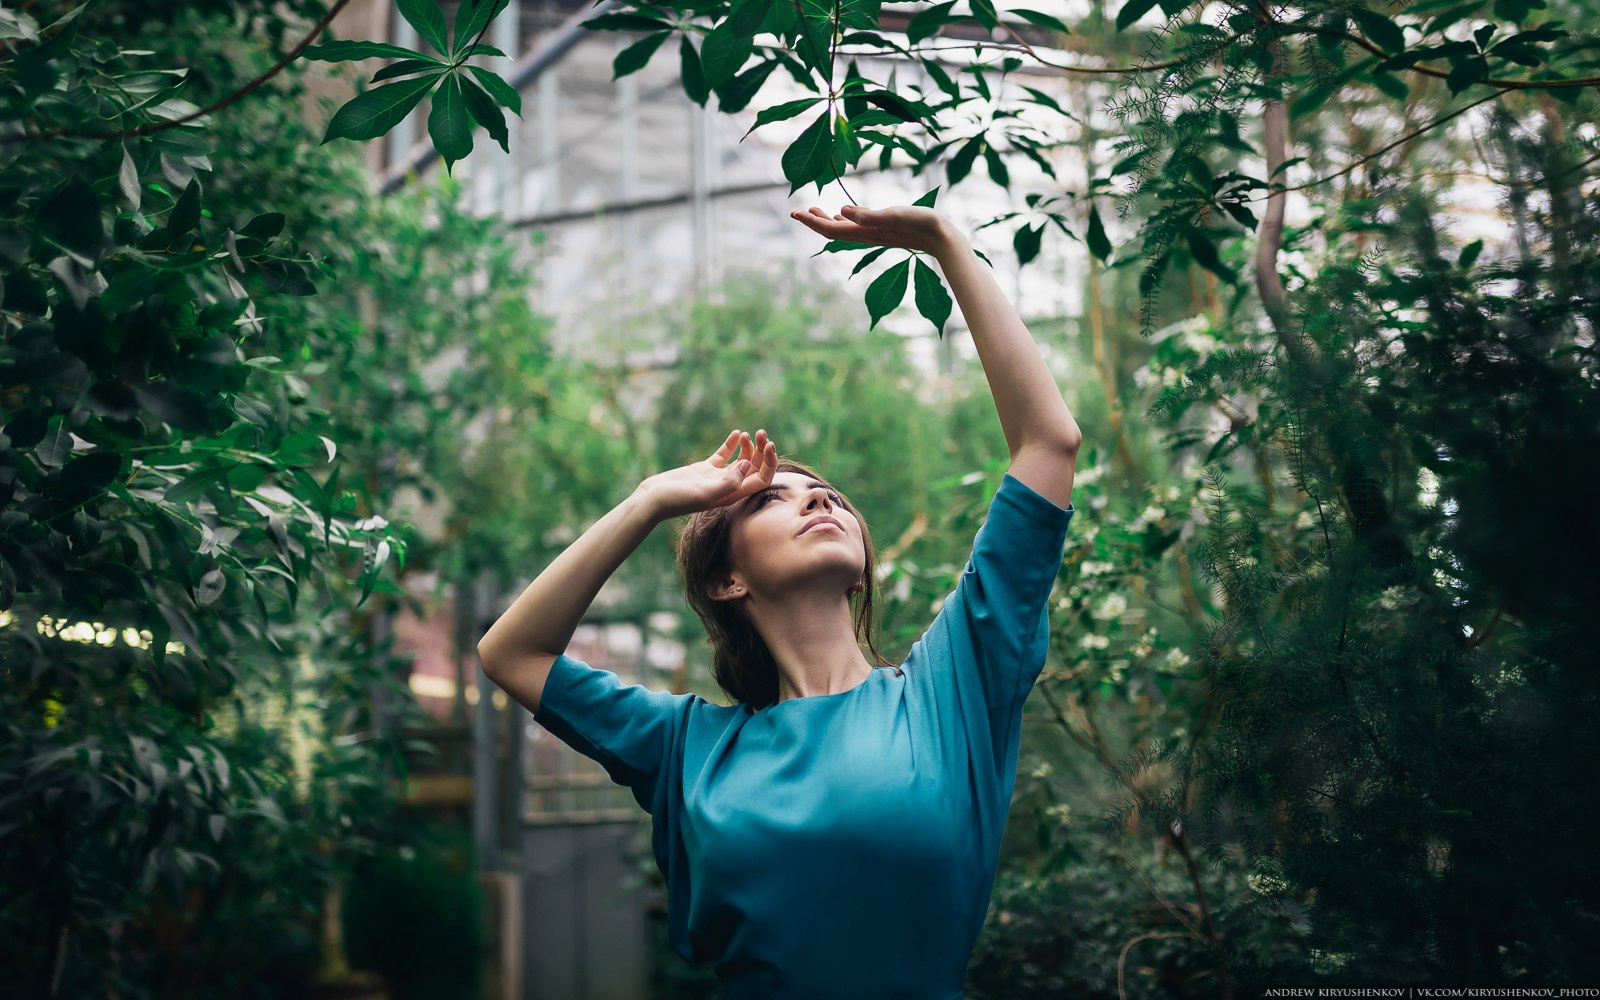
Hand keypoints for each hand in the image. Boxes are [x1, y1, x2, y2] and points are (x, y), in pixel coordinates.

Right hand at [637, 429, 777, 521]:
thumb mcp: (704, 493)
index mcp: (733, 495)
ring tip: (746, 434)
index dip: (769, 462)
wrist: (652, 499)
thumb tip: (746, 466)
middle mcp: (728, 487)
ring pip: (741, 460)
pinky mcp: (704, 469)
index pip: (762, 480)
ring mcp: (716, 477)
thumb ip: (728, 482)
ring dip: (748, 447)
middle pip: (755, 469)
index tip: (769, 444)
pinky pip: (724, 455)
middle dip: (762, 451)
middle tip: (761, 433)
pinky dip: (732, 444)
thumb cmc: (676, 500)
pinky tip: (736, 433)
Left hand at [788, 204, 964, 256]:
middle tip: (796, 211)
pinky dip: (844, 221)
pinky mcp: (884, 230)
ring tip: (814, 210)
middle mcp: (867, 235)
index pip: (831, 230)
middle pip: (833, 232)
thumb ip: (868, 215)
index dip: (812, 222)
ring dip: (826, 221)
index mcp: (866, 232)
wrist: (944, 239)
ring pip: (844, 229)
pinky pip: (857, 227)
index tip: (794, 212)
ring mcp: (875, 233)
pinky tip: (842, 215)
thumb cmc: (921, 224)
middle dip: (814, 222)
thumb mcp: (893, 215)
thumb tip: (841, 211)